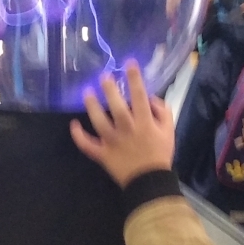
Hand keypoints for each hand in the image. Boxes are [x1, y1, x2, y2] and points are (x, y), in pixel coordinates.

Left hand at [70, 61, 174, 188]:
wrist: (149, 181)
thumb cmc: (160, 154)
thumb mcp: (169, 131)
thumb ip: (162, 111)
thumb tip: (149, 98)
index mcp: (145, 123)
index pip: (139, 96)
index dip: (134, 78)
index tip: (129, 62)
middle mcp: (127, 130)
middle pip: (117, 107)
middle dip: (110, 90)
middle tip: (103, 76)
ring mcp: (113, 142)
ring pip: (100, 123)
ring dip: (92, 107)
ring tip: (87, 93)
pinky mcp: (103, 154)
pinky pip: (88, 146)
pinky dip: (79, 136)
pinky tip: (74, 125)